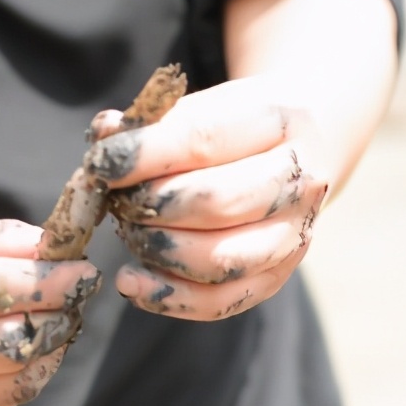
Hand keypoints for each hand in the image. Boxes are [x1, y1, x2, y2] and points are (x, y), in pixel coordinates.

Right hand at [0, 219, 99, 405]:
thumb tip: (56, 247)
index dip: (48, 281)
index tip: (84, 271)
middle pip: (6, 339)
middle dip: (56, 315)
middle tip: (77, 295)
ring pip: (10, 376)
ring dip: (50, 347)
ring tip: (56, 320)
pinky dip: (26, 375)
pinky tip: (26, 350)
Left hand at [84, 78, 328, 320]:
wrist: (304, 145)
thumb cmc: (240, 124)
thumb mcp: (204, 104)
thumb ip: (152, 120)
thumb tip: (105, 133)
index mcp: (284, 121)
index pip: (206, 139)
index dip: (145, 154)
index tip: (101, 162)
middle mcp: (302, 182)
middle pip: (217, 203)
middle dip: (151, 205)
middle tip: (118, 200)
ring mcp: (295, 235)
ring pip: (220, 259)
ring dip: (157, 249)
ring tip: (128, 232)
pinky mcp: (278, 277)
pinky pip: (221, 302)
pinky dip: (169, 298)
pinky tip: (131, 281)